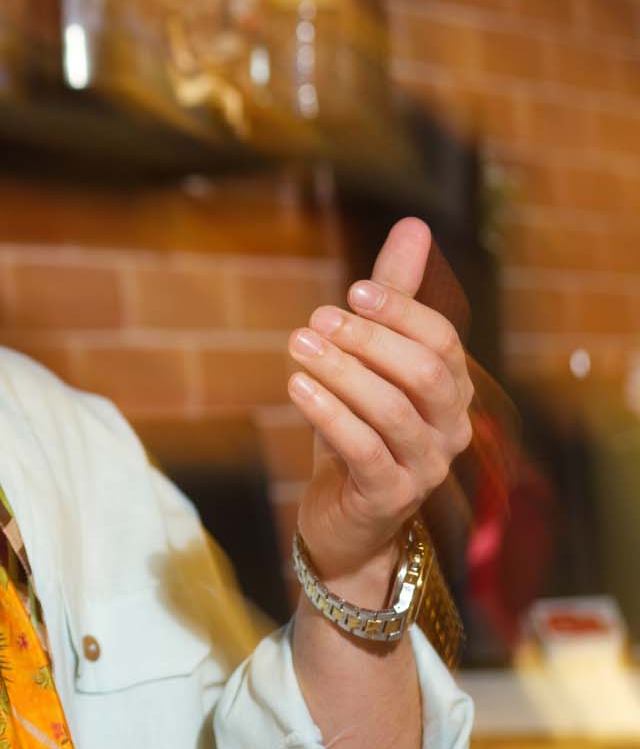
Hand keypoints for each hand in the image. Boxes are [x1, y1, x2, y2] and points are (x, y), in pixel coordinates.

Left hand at [288, 215, 473, 593]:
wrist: (346, 522)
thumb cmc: (359, 432)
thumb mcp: (371, 362)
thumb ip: (392, 299)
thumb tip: (414, 226)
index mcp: (452, 391)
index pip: (441, 341)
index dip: (399, 311)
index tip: (352, 290)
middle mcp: (451, 429)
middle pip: (424, 373)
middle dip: (369, 340)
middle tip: (318, 318)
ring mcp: (425, 467)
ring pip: (391, 411)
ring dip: (342, 373)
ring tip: (298, 345)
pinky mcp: (390, 497)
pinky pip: (364, 450)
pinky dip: (329, 414)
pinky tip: (297, 387)